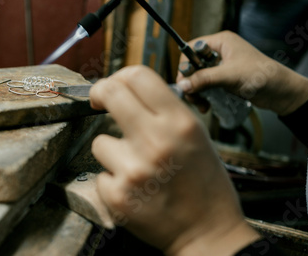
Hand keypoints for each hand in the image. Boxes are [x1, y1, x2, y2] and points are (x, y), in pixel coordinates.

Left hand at [90, 65, 259, 254]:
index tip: (114, 86)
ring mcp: (134, 170)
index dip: (120, 76)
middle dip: (100, 93)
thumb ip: (165, 110)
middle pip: (111, 93)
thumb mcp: (196, 135)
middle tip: (99, 101)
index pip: (137, 75)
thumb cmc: (204, 183)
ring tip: (135, 166)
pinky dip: (113, 179)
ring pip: (100, 141)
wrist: (208, 232)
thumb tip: (128, 89)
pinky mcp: (117, 196)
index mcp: (180, 123)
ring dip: (112, 150)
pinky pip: (101, 173)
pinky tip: (134, 189)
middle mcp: (156, 141)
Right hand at [176, 31, 307, 115]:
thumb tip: (182, 85)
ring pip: (199, 78)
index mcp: (221, 42)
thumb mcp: (229, 76)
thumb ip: (204, 79)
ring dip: (197, 92)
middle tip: (191, 96)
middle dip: (191, 82)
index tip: (184, 81)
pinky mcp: (225, 79)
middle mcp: (220, 52)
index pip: (192, 48)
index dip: (186, 64)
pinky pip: (207, 86)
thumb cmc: (260, 76)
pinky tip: (207, 105)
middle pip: (193, 65)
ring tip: (201, 104)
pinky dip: (204, 96)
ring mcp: (222, 66)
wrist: (281, 92)